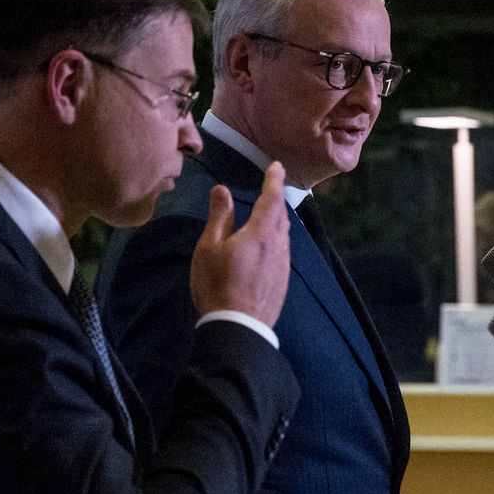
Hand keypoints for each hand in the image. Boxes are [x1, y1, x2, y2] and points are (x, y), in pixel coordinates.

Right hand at [189, 161, 290, 325]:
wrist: (238, 327)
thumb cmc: (217, 285)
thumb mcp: (210, 247)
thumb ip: (219, 217)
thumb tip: (222, 190)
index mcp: (261, 233)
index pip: (271, 198)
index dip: (274, 180)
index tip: (276, 166)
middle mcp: (278, 246)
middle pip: (281, 215)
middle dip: (276, 198)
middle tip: (272, 186)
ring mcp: (283, 265)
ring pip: (284, 234)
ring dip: (277, 219)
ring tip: (269, 212)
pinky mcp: (282, 282)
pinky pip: (282, 252)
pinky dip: (276, 240)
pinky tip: (268, 246)